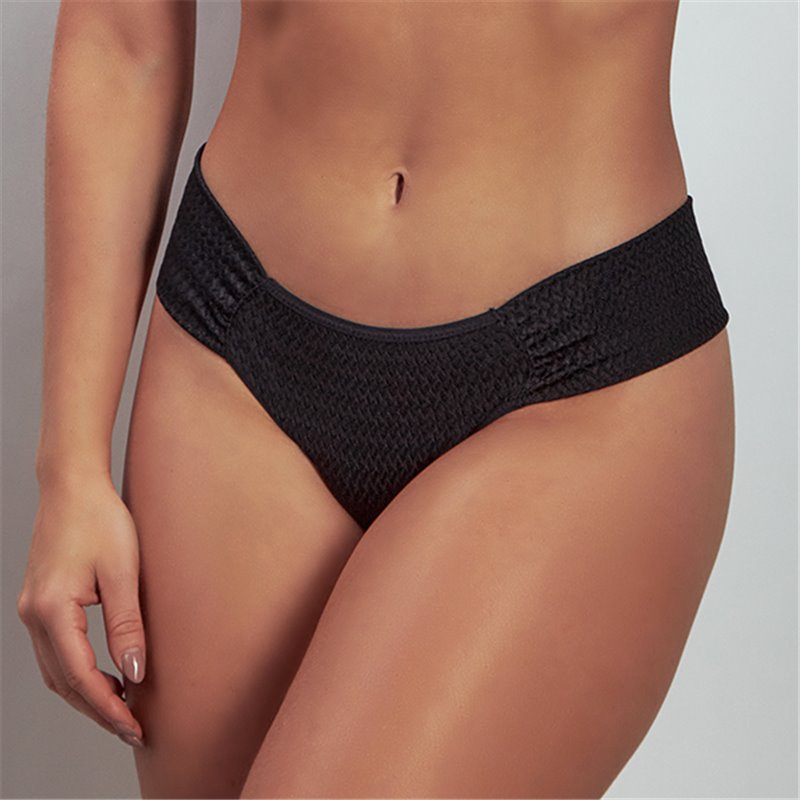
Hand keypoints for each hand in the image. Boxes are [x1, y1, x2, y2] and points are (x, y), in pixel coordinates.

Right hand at [17, 472, 146, 747]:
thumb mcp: (123, 572)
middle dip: (98, 711)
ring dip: (86, 695)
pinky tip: (104, 675)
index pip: (80, 678)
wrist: (72, 485)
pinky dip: (77, 673)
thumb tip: (134, 674)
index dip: (108, 708)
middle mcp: (33, 616)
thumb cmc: (100, 519)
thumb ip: (127, 626)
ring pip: (56, 672)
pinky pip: (55, 653)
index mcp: (51, 610)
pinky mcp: (40, 603)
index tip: (136, 728)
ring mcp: (32, 610)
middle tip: (133, 729)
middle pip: (64, 683)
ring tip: (123, 709)